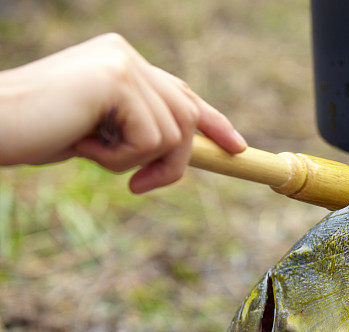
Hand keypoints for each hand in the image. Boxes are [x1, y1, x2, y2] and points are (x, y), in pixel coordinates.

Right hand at [0, 33, 246, 192]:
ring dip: (134, 160)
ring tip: (88, 149)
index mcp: (122, 61)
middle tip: (138, 185)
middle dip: (172, 162)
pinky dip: (120, 158)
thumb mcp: (100, 132)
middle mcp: (126, 55)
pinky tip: (82, 144)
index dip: (212, 122)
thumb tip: (183, 144)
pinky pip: (152, 140)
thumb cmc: (38, 134)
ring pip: (172, 134)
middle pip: (185, 118)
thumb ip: (137, 128)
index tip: (237, 147)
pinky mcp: (118, 79)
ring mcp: (123, 63)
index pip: (180, 92)